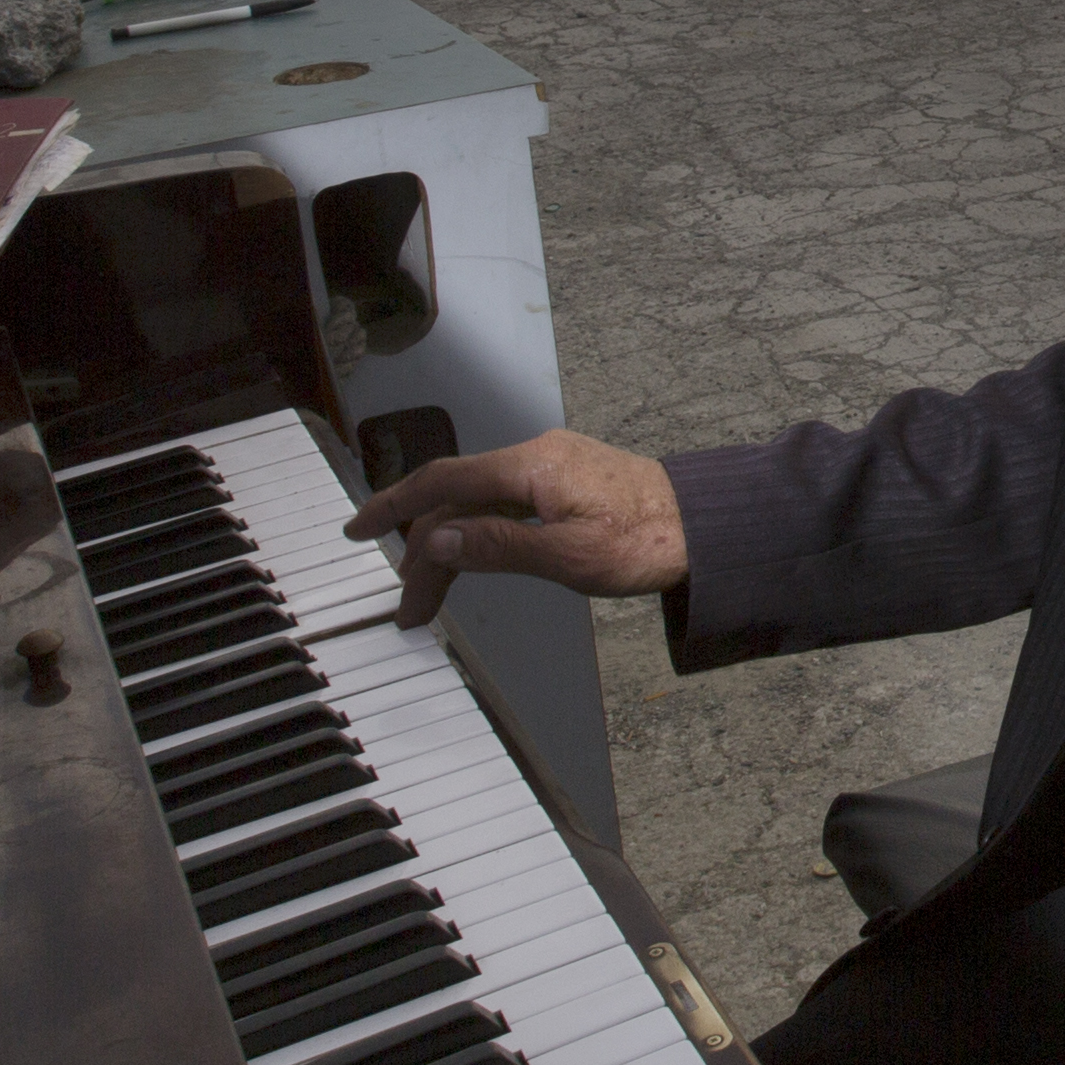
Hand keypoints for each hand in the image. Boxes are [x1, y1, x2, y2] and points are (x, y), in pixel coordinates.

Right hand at [346, 429, 682, 626]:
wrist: (706, 526)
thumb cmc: (649, 540)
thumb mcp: (568, 556)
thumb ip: (498, 547)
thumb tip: (439, 543)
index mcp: (531, 467)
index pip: (442, 482)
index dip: (394, 506)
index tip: (358, 529)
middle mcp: (535, 457)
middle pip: (457, 502)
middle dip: (425, 554)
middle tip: (409, 606)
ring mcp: (549, 468)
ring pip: (479, 506)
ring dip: (452, 550)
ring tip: (432, 599)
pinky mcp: (563, 482)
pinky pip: (503, 505)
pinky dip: (480, 536)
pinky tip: (471, 562)